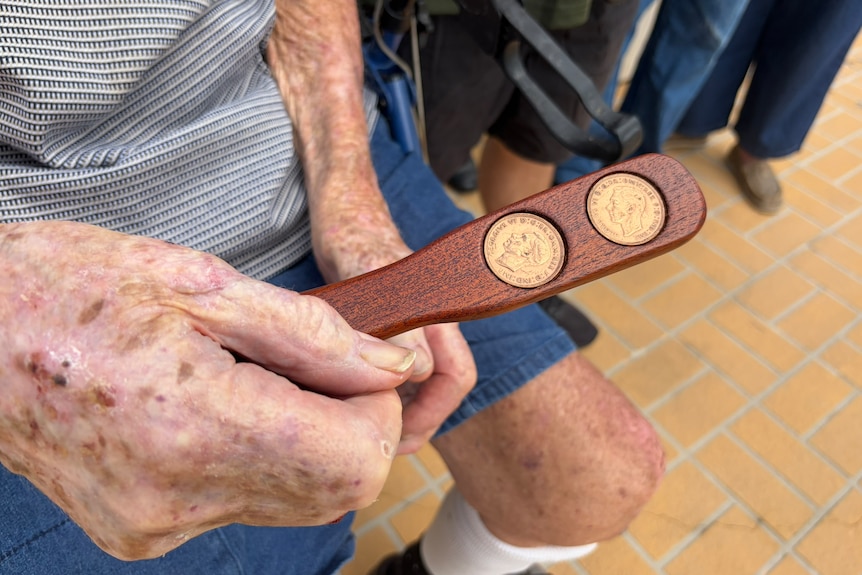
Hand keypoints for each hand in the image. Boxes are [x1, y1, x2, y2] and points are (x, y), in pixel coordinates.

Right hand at [0, 222, 414, 559]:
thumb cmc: (71, 286)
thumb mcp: (202, 282)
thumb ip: (312, 334)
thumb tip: (393, 367)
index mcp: (194, 422)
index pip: (356, 459)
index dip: (380, 411)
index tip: (353, 366)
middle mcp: (176, 495)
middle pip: (336, 490)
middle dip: (348, 426)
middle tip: (302, 365)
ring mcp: (155, 525)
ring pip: (297, 502)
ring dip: (305, 443)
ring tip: (249, 381)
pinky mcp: (140, 534)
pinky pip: (243, 505)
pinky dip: (258, 461)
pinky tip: (213, 411)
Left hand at [312, 203, 477, 453]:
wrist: (340, 214)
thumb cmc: (353, 237)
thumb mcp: (368, 276)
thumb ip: (397, 319)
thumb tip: (423, 371)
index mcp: (437, 314)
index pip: (456, 376)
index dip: (432, 414)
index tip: (398, 437)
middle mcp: (431, 324)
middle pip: (442, 386)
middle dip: (418, 420)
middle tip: (382, 444)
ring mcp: (412, 326)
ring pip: (418, 382)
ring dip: (399, 408)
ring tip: (368, 428)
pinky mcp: (391, 328)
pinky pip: (396, 370)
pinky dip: (381, 390)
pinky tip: (353, 400)